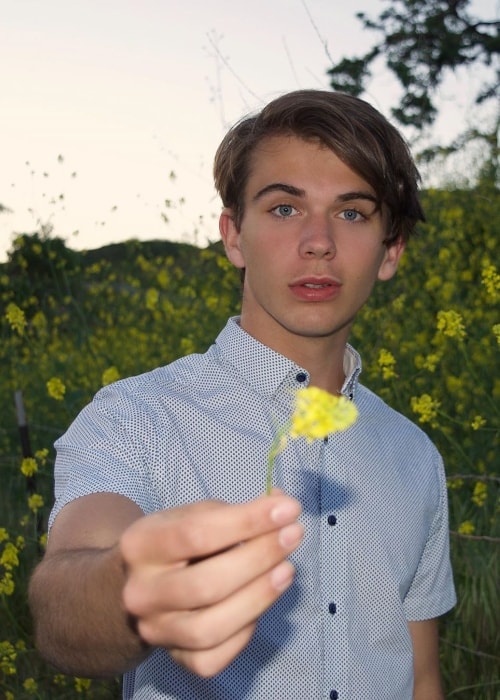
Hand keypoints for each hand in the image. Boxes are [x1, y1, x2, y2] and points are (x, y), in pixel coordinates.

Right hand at [120, 493, 302, 675]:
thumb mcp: (193, 515)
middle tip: (294, 535)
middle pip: (206, 584)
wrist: (141, 586)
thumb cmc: (177, 542)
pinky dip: (244, 632)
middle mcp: (141, 592)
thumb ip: (234, 512)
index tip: (288, 509)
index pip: (197, 534)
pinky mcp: (173, 658)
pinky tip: (262, 601)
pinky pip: (213, 658)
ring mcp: (155, 630)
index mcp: (140, 545)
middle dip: (259, 558)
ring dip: (258, 596)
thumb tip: (282, 506)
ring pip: (210, 628)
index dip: (248, 521)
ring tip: (287, 569)